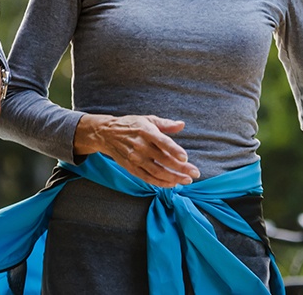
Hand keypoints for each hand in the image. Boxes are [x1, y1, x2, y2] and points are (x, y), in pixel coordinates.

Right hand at [74, 113, 200, 187]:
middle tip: (195, 173)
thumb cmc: (131, 125)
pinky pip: (148, 178)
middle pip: (163, 160)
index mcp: (146, 131)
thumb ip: (166, 124)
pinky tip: (172, 184)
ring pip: (157, 172)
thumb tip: (182, 124)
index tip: (185, 158)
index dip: (174, 150)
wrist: (107, 134)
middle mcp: (140, 146)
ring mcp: (135, 158)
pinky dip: (161, 183)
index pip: (162, 142)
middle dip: (181, 168)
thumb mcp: (148, 119)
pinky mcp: (132, 168)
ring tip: (187, 180)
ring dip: (174, 178)